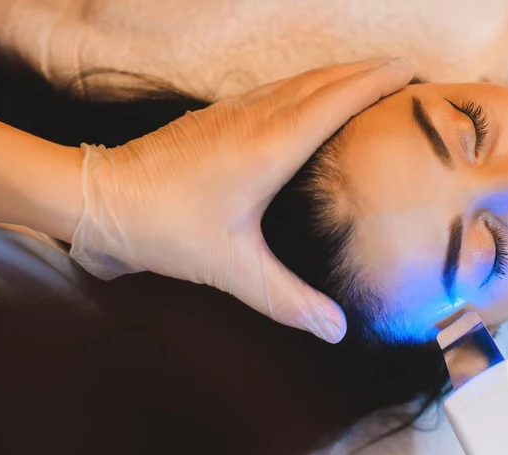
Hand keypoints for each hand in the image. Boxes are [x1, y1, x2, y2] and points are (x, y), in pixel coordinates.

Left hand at [68, 58, 413, 342]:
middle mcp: (255, 118)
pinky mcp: (212, 119)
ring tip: (366, 81)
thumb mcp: (231, 269)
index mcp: (269, 145)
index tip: (410, 73)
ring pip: (296, 82)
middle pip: (322, 80)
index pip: (336, 100)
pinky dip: (303, 88)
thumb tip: (337, 331)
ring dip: (335, 76)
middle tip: (402, 74)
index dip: (376, 82)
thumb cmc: (163, 228)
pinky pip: (272, 91)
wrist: (97, 199)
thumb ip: (287, 300)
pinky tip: (305, 103)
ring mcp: (231, 112)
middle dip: (365, 71)